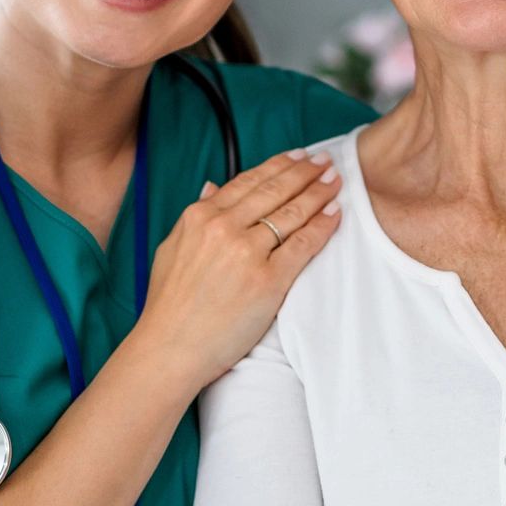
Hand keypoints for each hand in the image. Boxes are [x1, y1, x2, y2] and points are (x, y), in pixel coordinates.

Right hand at [137, 150, 342, 386]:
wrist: (170, 348)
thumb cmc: (170, 306)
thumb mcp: (172, 249)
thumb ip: (196, 217)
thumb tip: (212, 186)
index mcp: (200, 217)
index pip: (248, 181)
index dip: (278, 166)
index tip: (298, 157)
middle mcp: (224, 228)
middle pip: (275, 190)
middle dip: (305, 172)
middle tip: (326, 162)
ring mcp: (247, 253)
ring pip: (292, 212)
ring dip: (319, 193)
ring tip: (335, 182)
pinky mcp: (268, 281)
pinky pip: (303, 244)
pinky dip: (322, 226)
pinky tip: (334, 214)